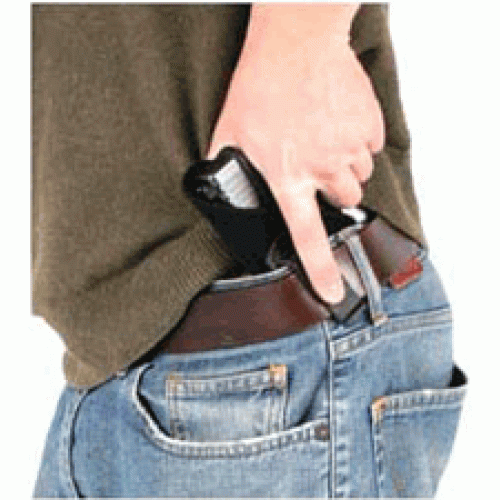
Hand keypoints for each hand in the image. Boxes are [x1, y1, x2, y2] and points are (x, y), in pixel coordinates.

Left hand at [207, 9, 384, 303]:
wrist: (296, 42)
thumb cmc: (260, 85)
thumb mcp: (229, 131)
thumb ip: (226, 166)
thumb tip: (216, 186)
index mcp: (288, 176)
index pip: (307, 236)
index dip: (322, 270)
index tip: (334, 293)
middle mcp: (324, 167)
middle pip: (344, 199)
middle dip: (332, 189)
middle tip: (314, 164)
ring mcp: (350, 145)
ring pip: (358, 173)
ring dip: (343, 164)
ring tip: (321, 136)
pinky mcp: (368, 124)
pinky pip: (371, 145)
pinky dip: (357, 140)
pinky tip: (336, 120)